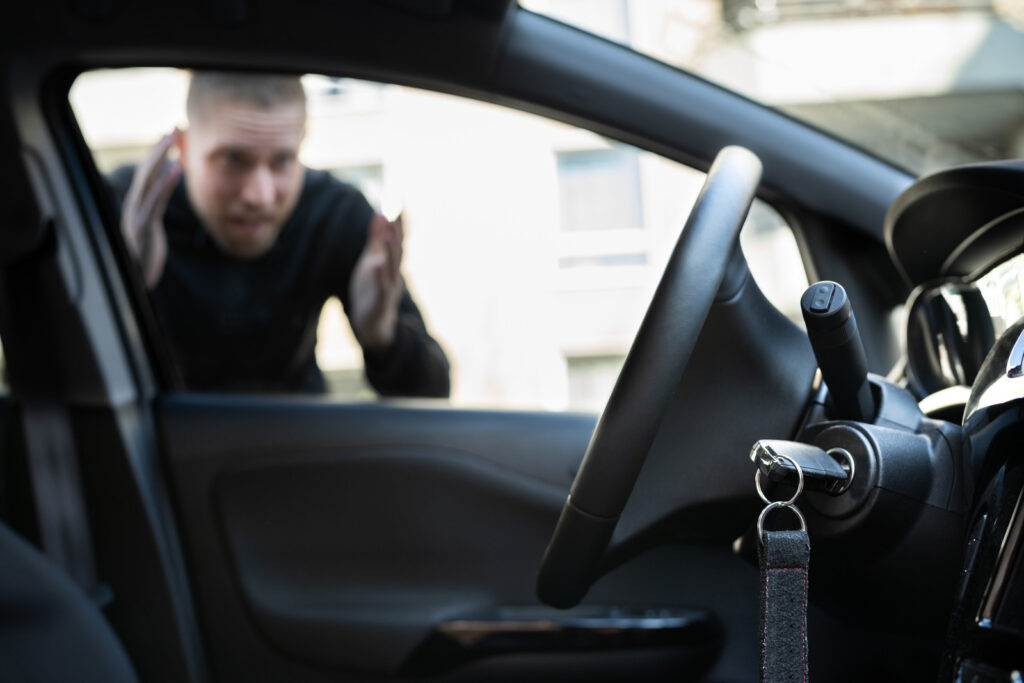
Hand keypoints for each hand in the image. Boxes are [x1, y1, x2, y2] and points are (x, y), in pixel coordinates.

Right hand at [121, 129, 181, 287]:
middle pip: (146, 170)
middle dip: (159, 147)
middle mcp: (133, 206)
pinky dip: (166, 183)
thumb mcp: (150, 231)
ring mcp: (137, 215)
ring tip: (175, 139)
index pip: (147, 174)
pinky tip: (177, 168)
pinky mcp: (145, 227)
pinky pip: (156, 200)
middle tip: (174, 127)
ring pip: (149, 180)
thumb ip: (152, 212)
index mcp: (136, 206)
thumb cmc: (144, 258)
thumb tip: (158, 196)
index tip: (168, 135)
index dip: (157, 154)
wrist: (136, 282)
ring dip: (162, 157)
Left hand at [349, 212, 404, 349]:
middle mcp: (393, 272)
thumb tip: (380, 214)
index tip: (399, 200)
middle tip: (396, 213)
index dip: (398, 221)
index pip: (397, 238)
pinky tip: (378, 265)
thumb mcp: (372, 260)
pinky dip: (382, 276)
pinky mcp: (380, 301)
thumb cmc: (372, 289)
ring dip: (392, 251)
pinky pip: (382, 288)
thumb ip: (376, 239)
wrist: (371, 322)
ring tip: (390, 235)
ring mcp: (388, 287)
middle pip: (398, 250)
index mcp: (390, 262)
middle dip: (398, 232)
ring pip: (392, 267)